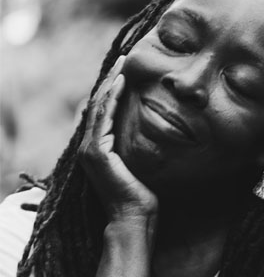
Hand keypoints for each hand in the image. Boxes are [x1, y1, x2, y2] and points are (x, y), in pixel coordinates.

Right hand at [79, 55, 157, 223]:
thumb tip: (160, 131)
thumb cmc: (143, 196)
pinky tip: (121, 82)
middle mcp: (89, 147)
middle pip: (99, 103)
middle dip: (111, 79)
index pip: (105, 111)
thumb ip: (141, 147)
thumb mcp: (142, 164)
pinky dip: (112, 98)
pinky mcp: (98, 153)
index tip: (127, 70)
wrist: (135, 218)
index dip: (114, 89)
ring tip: (123, 63)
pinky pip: (104, 118)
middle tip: (125, 58)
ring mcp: (90, 150)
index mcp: (98, 149)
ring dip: (111, 82)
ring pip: (100, 106)